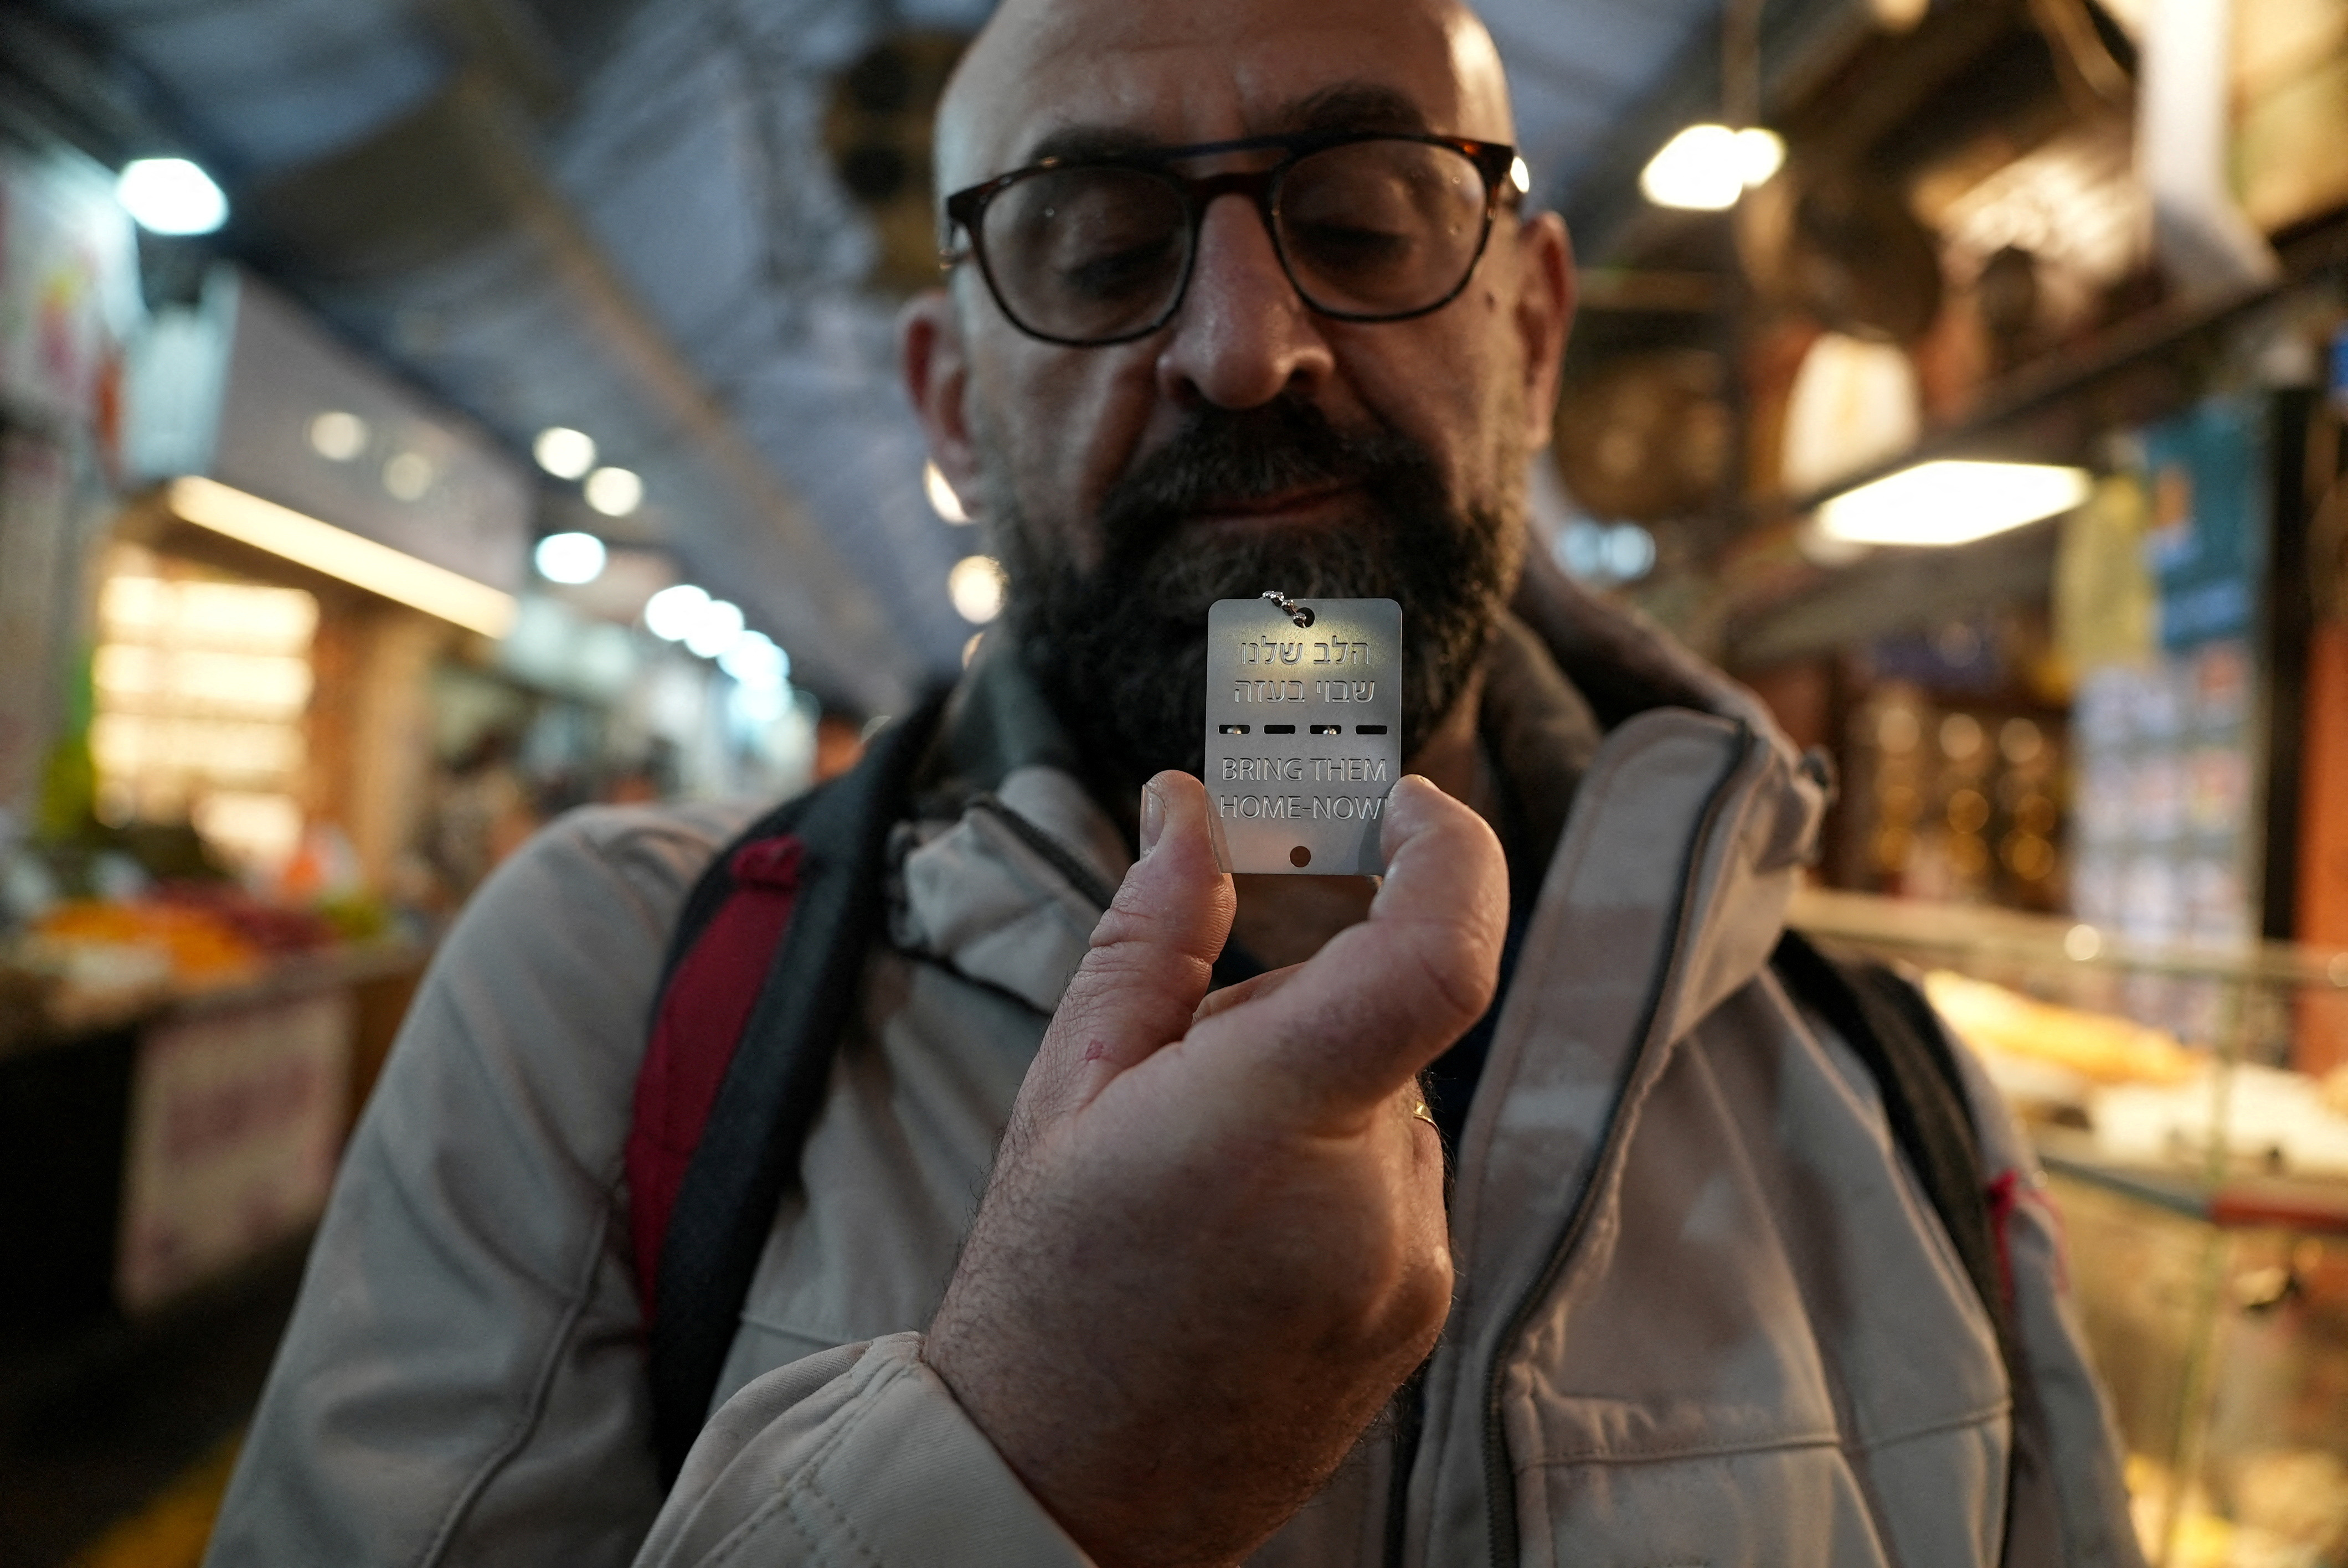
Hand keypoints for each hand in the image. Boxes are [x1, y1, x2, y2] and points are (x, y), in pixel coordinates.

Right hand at [924, 770, 1506, 1567]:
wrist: (1061, 1483)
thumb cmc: (1045, 1286)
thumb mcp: (1069, 1085)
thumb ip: (1152, 933)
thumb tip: (1190, 809)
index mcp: (1268, 1123)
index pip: (1435, 956)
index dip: (1449, 854)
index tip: (1407, 806)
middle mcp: (1369, 1201)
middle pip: (1382, 1021)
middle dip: (1298, 1009)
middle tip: (1188, 1073)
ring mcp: (1410, 1267)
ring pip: (1391, 1103)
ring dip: (1318, 1097)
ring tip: (1204, 1181)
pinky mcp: (1424, 1311)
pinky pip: (1402, 1183)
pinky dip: (1338, 1172)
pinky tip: (1245, 1235)